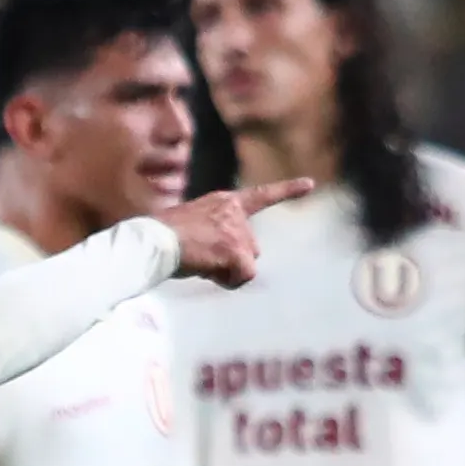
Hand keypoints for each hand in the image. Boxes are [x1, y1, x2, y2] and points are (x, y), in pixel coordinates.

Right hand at [161, 179, 313, 287]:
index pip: (262, 195)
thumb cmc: (162, 237)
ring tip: (200, 263)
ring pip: (247, 265)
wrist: (153, 241)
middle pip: (251, 249)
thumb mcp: (192, 225)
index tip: (310, 184)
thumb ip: (214, 233)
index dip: (288, 190)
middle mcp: (235, 212)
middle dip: (232, 260)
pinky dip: (228, 281)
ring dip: (227, 271)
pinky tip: (207, 271)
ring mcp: (237, 231)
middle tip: (202, 258)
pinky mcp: (236, 251)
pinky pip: (243, 277)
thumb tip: (223, 258)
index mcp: (224, 202)